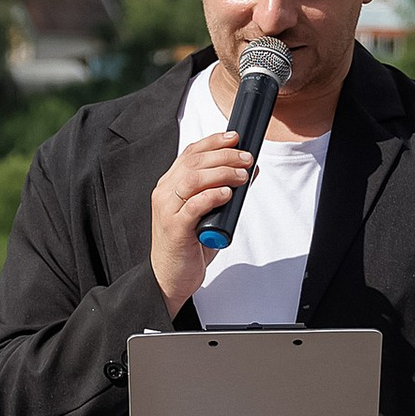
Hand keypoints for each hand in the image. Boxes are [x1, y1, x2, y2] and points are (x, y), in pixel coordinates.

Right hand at [150, 131, 254, 312]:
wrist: (170, 278)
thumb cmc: (188, 246)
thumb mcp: (208, 214)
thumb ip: (224, 193)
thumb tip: (249, 171)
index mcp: (170, 186)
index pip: (190, 153)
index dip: (213, 142)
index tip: (235, 137)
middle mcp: (165, 193)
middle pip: (194, 162)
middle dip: (224, 155)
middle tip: (247, 158)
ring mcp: (167, 210)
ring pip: (192, 179)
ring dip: (221, 173)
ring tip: (242, 175)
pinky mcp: (174, 228)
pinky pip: (193, 205)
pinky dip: (212, 196)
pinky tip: (227, 194)